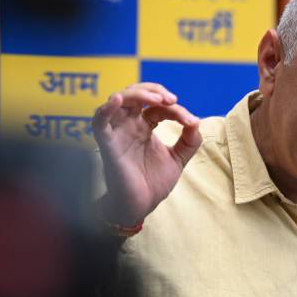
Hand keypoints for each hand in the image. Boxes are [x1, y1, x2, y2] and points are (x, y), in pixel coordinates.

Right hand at [92, 83, 201, 225]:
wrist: (141, 205)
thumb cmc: (154, 182)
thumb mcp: (178, 158)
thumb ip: (189, 140)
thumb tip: (197, 122)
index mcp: (145, 126)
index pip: (158, 107)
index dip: (176, 109)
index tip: (191, 123)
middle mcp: (129, 125)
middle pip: (136, 94)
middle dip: (154, 91)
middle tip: (172, 100)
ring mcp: (118, 132)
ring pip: (119, 100)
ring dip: (137, 94)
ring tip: (158, 99)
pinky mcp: (107, 144)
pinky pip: (99, 121)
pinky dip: (106, 108)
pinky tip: (117, 100)